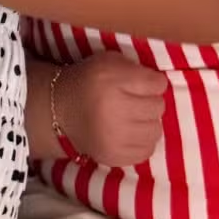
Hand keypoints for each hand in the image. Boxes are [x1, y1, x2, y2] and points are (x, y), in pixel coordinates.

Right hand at [53, 51, 167, 168]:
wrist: (58, 111)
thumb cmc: (88, 82)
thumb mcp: (108, 61)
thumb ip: (135, 67)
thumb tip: (160, 84)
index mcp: (112, 80)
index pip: (158, 84)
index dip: (153, 82)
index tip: (142, 84)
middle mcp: (114, 109)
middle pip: (158, 107)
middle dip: (149, 102)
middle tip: (135, 101)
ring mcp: (114, 137)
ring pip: (155, 130)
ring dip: (147, 123)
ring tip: (132, 118)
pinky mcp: (114, 157)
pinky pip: (146, 151)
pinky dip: (141, 142)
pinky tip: (129, 134)